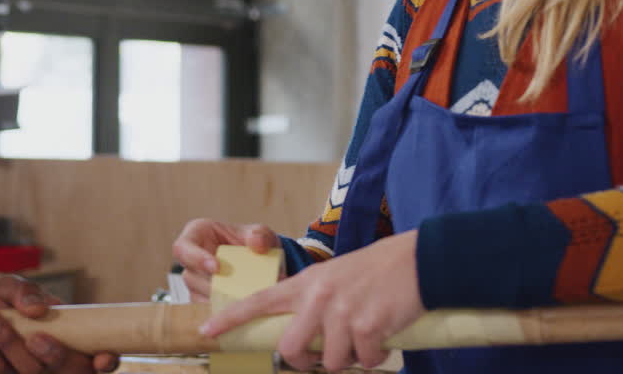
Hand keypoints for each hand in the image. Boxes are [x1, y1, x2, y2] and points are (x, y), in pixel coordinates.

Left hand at [0, 277, 118, 373]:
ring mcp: (22, 373)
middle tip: (35, 337)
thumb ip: (26, 291)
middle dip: (53, 356)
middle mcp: (49, 362)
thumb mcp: (12, 285)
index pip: (96, 360)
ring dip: (7, 343)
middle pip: (63, 372)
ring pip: (25, 371)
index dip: (105, 362)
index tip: (102, 356)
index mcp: (67, 338)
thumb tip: (37, 309)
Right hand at [171, 219, 281, 300]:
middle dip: (210, 284)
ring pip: (196, 293)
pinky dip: (220, 308)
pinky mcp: (201, 296)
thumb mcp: (260, 234)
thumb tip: (257, 243)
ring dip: (216, 297)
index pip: (183, 247)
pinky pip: (204, 307)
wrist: (261, 261)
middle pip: (189, 275)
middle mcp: (191, 257)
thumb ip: (260, 234)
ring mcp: (195, 278)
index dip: (195, 258)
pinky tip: (236, 308)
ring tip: (239, 298)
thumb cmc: (254, 241)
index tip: (216, 267)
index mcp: (197, 233)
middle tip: (231, 290)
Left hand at [199, 231, 422, 371]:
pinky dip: (376, 357)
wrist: (415, 260)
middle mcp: (318, 297)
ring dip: (349, 359)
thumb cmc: (374, 271)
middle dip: (304, 362)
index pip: (258, 301)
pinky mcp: (368, 325)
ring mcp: (342, 312)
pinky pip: (365, 360)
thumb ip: (312, 302)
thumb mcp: (333, 277)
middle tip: (321, 358)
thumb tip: (304, 340)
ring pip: (332, 361)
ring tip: (363, 340)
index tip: (207, 331)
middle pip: (290, 348)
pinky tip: (383, 339)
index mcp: (306, 284)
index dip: (230, 318)